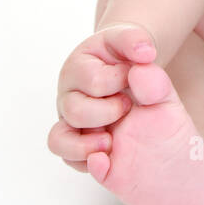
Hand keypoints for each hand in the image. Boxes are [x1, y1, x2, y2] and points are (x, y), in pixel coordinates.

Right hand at [47, 23, 157, 172]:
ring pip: (59, 140)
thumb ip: (138, 43)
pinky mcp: (78, 144)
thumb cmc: (133, 63)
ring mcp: (71, 122)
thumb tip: (144, 53)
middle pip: (76, 112)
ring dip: (88, 144)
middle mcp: (69, 95)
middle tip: (127, 106)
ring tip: (111, 140)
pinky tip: (110, 152)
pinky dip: (88, 161)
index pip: (96, 81)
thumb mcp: (139, 46)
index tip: (132, 76)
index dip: (120, 81)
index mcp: (79, 66)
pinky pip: (69, 159)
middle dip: (109, 111)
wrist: (138, 82)